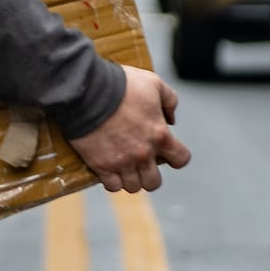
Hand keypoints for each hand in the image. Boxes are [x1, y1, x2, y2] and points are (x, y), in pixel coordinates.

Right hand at [73, 70, 190, 192]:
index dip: (176, 157)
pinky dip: (112, 180)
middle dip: (150, 173)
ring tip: (123, 165)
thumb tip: (171, 119)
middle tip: (141, 161)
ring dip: (130, 177)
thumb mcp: (154, 83)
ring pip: (134, 187)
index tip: (166, 152)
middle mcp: (143, 154)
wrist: (88, 90)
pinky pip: (112, 186)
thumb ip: (169, 101)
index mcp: (160, 135)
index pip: (181, 159)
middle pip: (154, 182)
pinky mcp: (101, 166)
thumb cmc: (121, 85)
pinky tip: (109, 168)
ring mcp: (122, 162)